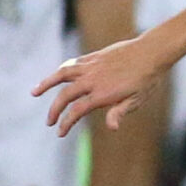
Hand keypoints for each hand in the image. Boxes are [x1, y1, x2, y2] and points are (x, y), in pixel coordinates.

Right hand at [35, 34, 168, 135]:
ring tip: (34, 92)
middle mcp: (92, 80)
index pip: (77, 111)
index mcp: (102, 94)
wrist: (151, 52)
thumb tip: (112, 128)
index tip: (59, 132)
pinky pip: (72, 64)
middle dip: (54, 110)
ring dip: (46, 84)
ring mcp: (90, 67)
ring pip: (61, 74)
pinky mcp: (93, 57)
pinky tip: (56, 75)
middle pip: (65, 96)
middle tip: (49, 122)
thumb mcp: (137, 99)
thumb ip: (120, 112)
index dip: (66, 122)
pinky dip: (61, 71)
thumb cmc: (147, 79)